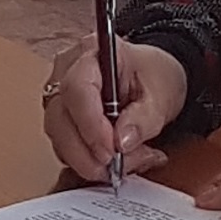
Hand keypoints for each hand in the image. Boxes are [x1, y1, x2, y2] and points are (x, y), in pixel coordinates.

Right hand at [41, 34, 188, 184]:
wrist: (153, 78)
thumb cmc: (154, 75)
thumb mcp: (162, 95)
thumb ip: (143, 118)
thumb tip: (121, 142)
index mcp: (91, 52)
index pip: (77, 89)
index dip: (90, 125)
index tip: (111, 152)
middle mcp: (66, 71)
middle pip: (59, 117)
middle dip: (88, 152)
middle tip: (120, 167)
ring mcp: (60, 95)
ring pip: (58, 136)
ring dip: (90, 160)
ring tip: (130, 160)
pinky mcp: (62, 118)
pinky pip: (64, 146)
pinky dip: (89, 161)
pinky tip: (118, 160)